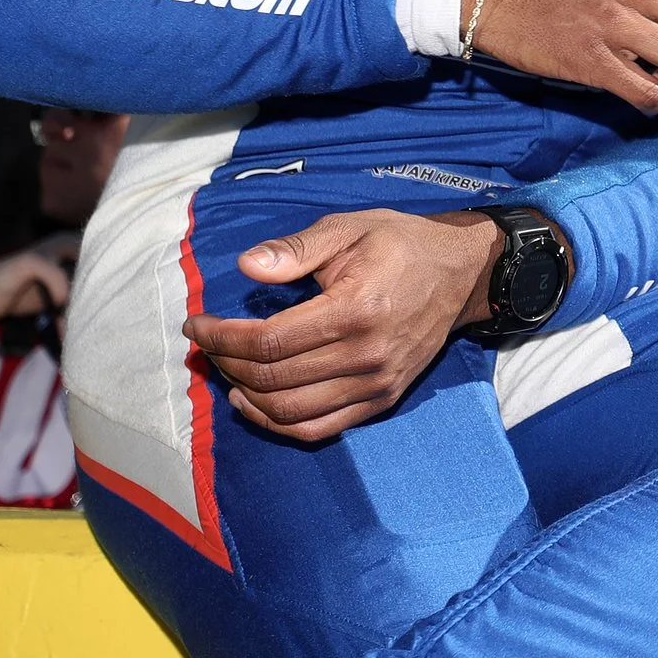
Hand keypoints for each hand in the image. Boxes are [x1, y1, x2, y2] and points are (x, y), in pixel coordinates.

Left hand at [182, 209, 505, 441]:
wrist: (462, 273)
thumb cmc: (401, 244)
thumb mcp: (349, 228)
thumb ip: (296, 249)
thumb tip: (246, 267)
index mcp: (356, 309)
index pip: (269, 341)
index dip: (222, 337)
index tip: (196, 325)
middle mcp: (367, 354)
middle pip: (273, 378)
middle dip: (227, 362)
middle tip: (209, 344)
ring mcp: (376, 383)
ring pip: (290, 411)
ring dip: (245, 395)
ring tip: (227, 370)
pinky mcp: (383, 399)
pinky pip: (319, 428)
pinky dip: (278, 423)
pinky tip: (254, 402)